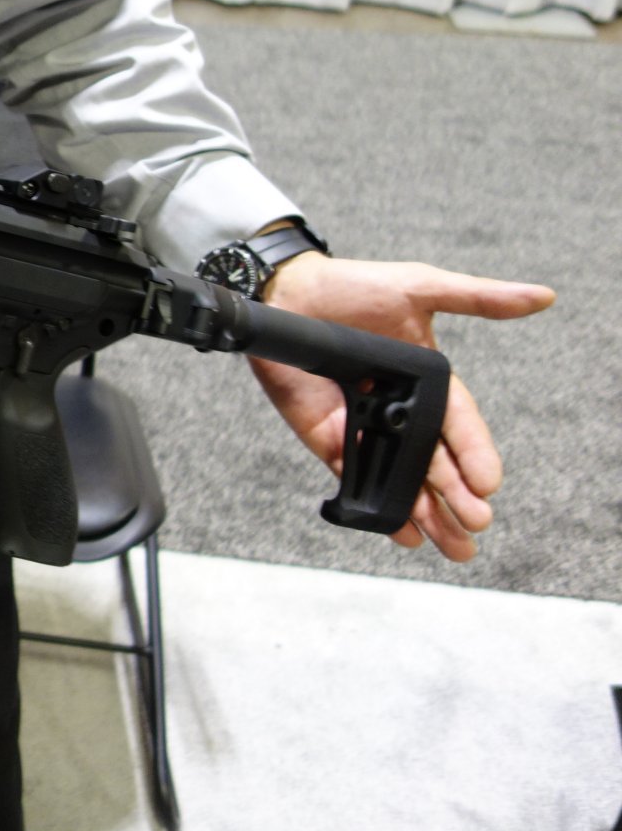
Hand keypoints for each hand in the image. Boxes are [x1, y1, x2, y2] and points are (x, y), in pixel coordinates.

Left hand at [253, 254, 554, 560]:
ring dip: (427, 512)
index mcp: (428, 380)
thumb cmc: (355, 285)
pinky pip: (356, 477)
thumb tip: (543, 295)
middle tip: (477, 525)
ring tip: (453, 545)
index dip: (475, 454)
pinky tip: (402, 533)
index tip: (489, 484)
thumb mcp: (420, 287)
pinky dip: (377, 505)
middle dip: (458, 496)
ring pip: (402, 477)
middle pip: (436, 461)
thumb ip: (477, 298)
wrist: (287, 290)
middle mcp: (401, 409)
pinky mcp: (329, 436)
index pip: (459, 425)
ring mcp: (366, 426)